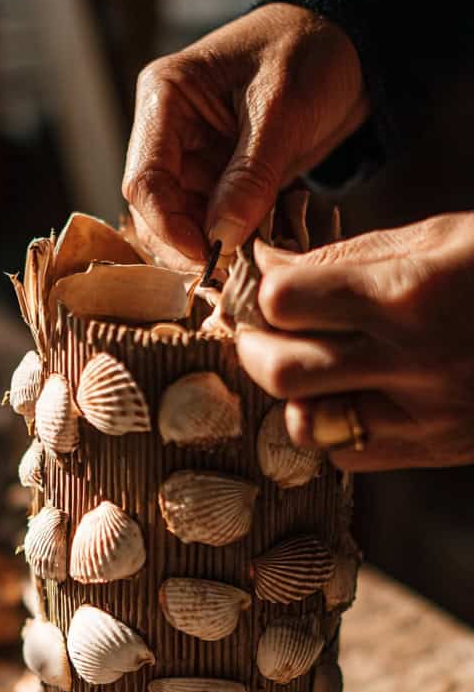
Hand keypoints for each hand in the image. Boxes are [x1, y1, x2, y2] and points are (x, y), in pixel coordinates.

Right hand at [122, 3, 367, 267]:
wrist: (350, 43)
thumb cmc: (310, 53)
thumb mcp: (283, 112)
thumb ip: (249, 176)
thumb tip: (218, 239)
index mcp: (165, 97)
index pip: (144, 180)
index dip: (169, 228)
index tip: (208, 258)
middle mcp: (168, 131)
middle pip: (155, 208)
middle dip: (186, 243)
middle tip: (229, 270)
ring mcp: (193, 156)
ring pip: (182, 221)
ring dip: (210, 246)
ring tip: (247, 260)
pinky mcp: (219, 176)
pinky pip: (213, 220)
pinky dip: (232, 239)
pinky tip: (257, 247)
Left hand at [235, 213, 473, 470]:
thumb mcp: (437, 238)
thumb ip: (347, 257)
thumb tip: (268, 263)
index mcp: (411, 294)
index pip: (286, 302)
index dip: (262, 292)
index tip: (264, 286)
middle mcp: (415, 361)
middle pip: (282, 372)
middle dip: (253, 349)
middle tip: (259, 332)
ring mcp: (427, 415)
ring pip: (307, 425)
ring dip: (292, 395)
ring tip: (307, 366)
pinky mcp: (439, 449)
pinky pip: (348, 454)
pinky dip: (332, 427)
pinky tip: (349, 395)